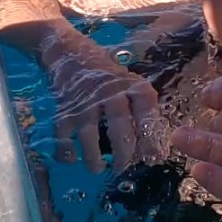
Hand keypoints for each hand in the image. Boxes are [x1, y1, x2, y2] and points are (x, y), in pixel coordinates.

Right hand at [42, 31, 164, 173]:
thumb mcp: (128, 82)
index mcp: (130, 85)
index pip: (145, 109)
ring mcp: (84, 100)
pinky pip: (64, 134)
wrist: (70, 51)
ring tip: (98, 169)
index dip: (151, 134)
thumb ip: (140, 107)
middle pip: (119, 125)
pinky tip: (72, 160)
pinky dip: (66, 151)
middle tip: (123, 167)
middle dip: (123, 151)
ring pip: (89, 133)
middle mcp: (109, 91)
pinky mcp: (63, 107)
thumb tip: (157, 142)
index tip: (155, 156)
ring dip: (94, 157)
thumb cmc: (106, 74)